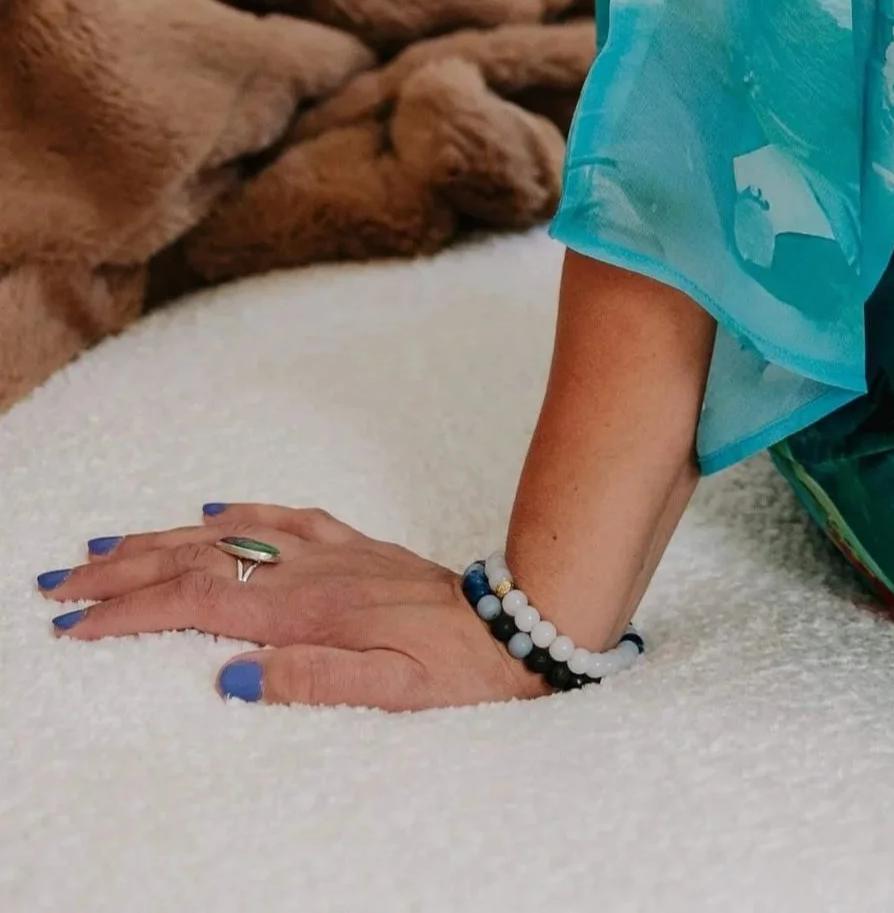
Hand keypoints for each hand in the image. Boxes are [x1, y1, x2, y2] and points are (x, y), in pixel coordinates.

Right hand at [34, 505, 547, 706]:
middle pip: (199, 559)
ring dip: (164, 538)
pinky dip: (241, 511)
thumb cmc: (455, 669)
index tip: (79, 625)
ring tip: (108, 548)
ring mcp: (333, 550)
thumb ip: (307, 680)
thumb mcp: (385, 693)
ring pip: (232, 532)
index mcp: (307, 609)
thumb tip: (229, 675)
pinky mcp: (356, 544)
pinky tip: (214, 510)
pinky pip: (286, 515)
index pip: (198, 601)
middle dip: (124, 571)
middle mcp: (312, 569)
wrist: (519, 623)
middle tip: (63, 584)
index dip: (131, 611)